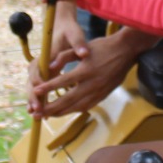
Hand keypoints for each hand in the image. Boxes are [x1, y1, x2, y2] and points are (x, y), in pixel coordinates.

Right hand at [23, 11, 85, 115]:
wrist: (63, 26)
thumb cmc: (69, 31)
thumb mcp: (75, 34)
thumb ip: (79, 44)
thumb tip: (84, 53)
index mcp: (46, 54)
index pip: (38, 71)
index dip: (39, 84)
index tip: (40, 93)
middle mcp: (39, 63)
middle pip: (32, 82)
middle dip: (34, 97)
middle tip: (37, 110)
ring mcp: (39, 69)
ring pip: (33, 88)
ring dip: (35, 101)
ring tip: (37, 115)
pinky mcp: (44, 73)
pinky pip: (39, 88)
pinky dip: (40, 99)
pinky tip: (43, 111)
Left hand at [30, 28, 144, 117]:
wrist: (126, 51)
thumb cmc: (103, 47)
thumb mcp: (82, 48)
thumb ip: (64, 57)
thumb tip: (49, 67)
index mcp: (86, 70)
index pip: (63, 81)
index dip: (48, 88)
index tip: (36, 92)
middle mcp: (92, 84)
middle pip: (68, 100)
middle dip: (51, 108)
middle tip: (36, 113)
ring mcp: (99, 92)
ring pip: (76, 107)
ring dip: (60, 113)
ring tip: (46, 115)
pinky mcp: (103, 96)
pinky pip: (86, 107)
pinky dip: (73, 110)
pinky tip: (64, 112)